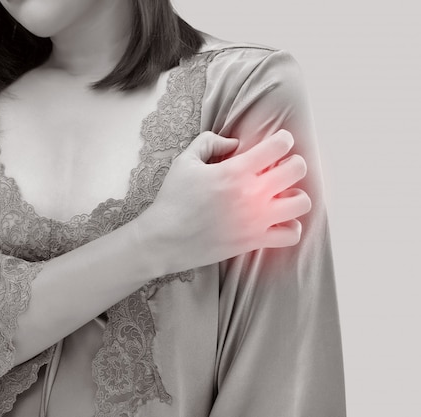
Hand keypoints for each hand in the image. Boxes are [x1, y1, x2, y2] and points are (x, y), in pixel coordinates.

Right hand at [134, 129, 310, 274]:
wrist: (164, 240)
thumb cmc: (172, 199)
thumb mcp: (184, 161)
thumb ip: (210, 142)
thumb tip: (234, 143)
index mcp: (235, 171)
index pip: (280, 145)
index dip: (282, 140)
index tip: (276, 143)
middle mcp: (252, 194)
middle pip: (297, 169)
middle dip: (292, 162)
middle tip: (279, 167)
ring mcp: (256, 220)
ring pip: (302, 202)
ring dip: (294, 194)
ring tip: (281, 195)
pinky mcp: (254, 241)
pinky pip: (292, 234)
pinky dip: (290, 226)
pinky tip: (277, 221)